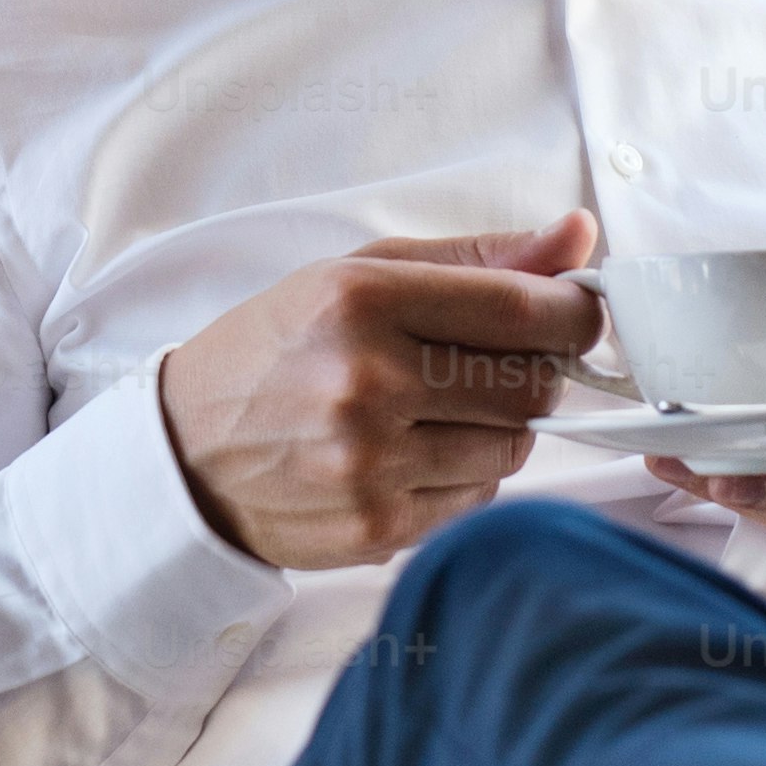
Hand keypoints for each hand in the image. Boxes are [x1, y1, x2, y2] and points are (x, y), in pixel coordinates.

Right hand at [157, 212, 607, 572]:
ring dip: (497, 430)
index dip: (574, 316)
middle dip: (537, 375)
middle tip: (496, 364)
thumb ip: (478, 258)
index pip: (525, 313)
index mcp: (363, 301)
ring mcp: (371, 464)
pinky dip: (464, 478)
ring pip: (513, 449)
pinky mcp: (377, 527)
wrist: (185, 451)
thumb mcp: (361, 275)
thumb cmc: (280, 350)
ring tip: (437, 412)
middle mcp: (367, 382)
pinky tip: (412, 456)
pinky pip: (478, 501)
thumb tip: (580, 238)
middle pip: (532, 388)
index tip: (574, 316)